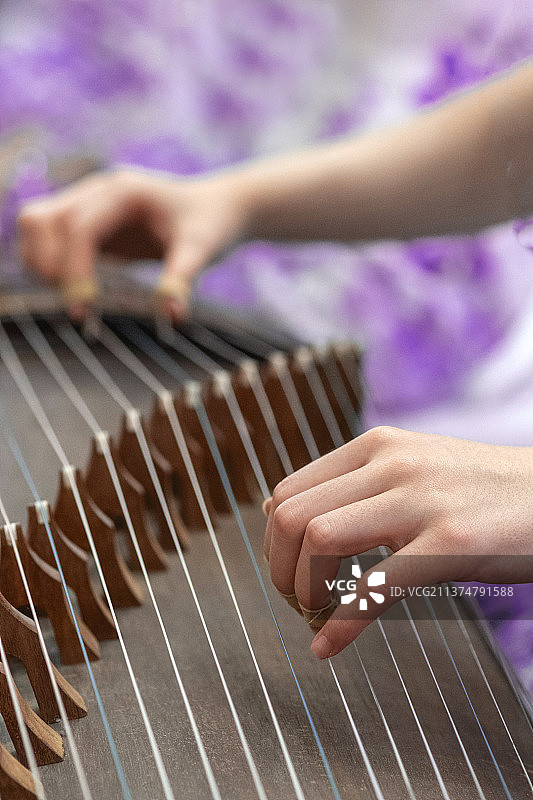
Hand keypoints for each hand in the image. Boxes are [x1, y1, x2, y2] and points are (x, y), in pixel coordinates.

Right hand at [18, 169, 249, 318]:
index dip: (74, 269)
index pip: (79, 227)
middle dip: (49, 265)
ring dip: (40, 261)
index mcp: (123, 192)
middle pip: (41, 219)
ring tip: (74, 296)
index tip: (83, 308)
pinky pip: (48, 236)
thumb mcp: (203, 249)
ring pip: (35, 223)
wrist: (217, 208)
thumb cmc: (211, 224)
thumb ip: (182, 278)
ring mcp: (88, 204)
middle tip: (79, 305)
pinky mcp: (88, 222)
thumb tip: (171, 314)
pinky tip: (76, 288)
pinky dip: (48, 262)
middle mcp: (98, 193)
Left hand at [263, 426, 532, 658]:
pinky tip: (329, 645)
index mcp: (376, 446)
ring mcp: (421, 500)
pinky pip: (374, 587)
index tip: (287, 571)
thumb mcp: (414, 467)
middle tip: (297, 600)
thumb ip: (354, 484)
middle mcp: (392, 464)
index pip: (288, 491)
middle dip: (281, 571)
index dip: (274, 542)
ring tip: (319, 613)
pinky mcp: (451, 542)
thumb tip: (281, 513)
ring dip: (305, 590)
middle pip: (294, 517)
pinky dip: (341, 625)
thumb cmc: (481, 491)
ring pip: (320, 540)